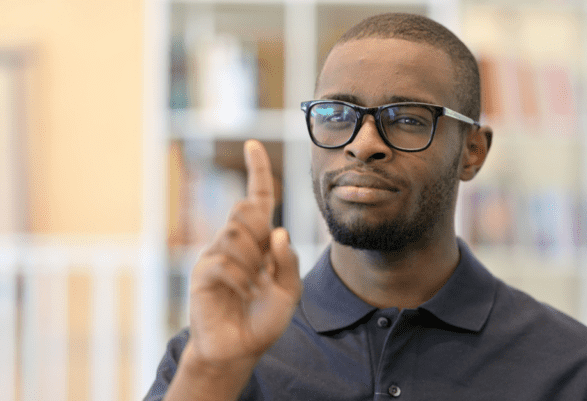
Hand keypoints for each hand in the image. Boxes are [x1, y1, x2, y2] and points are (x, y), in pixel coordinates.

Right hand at [187, 139, 301, 369]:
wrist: (239, 349)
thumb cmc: (264, 318)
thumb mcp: (289, 291)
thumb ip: (288, 261)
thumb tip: (279, 230)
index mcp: (258, 242)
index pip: (257, 198)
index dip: (257, 171)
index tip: (253, 144)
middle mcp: (235, 242)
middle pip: (245, 210)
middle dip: (260, 234)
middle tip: (263, 269)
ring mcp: (216, 255)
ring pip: (235, 232)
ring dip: (251, 262)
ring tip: (252, 287)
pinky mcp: (203, 273)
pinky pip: (223, 261)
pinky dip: (240, 280)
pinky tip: (242, 294)